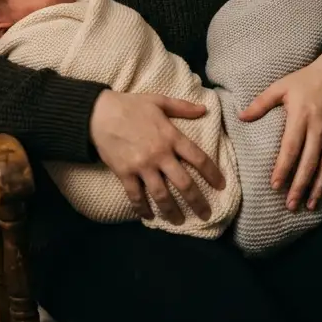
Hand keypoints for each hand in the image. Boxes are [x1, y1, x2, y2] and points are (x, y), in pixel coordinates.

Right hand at [89, 90, 226, 224]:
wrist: (99, 113)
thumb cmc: (130, 105)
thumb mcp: (158, 100)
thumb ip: (182, 106)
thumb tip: (204, 109)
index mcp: (171, 136)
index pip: (198, 158)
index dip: (212, 174)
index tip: (222, 186)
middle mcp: (159, 154)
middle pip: (184, 183)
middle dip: (197, 202)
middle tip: (206, 215)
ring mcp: (142, 166)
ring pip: (162, 195)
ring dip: (172, 211)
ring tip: (180, 221)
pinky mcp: (125, 173)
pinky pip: (136, 196)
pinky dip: (143, 209)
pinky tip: (149, 217)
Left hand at [238, 51, 321, 211]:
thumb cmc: (305, 79)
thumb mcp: (281, 86)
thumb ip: (261, 102)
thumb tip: (240, 117)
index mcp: (301, 116)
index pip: (291, 147)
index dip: (283, 168)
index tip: (275, 186)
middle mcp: (319, 128)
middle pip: (309, 162)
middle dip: (300, 185)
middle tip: (291, 205)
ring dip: (320, 187)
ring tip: (310, 205)